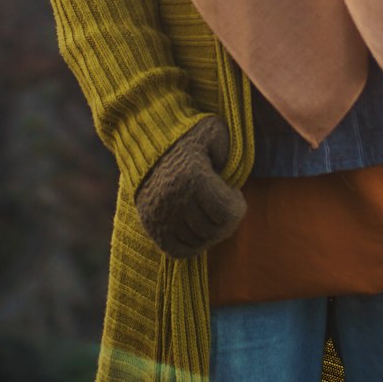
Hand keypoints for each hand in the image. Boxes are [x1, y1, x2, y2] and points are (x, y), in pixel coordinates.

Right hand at [135, 115, 246, 256]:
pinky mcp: (150, 224)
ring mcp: (160, 215)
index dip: (238, 207)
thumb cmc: (186, 134)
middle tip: (225, 205)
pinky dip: (192, 246)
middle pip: (213, 231)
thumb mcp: (212, 130)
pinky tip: (198, 229)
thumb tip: (231, 175)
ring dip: (210, 231)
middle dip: (226, 221)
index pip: (226, 214)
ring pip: (197, 242)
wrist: (144, 140)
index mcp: (193, 177)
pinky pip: (177, 251)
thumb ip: (228, 149)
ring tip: (210, 213)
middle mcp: (174, 200)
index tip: (234, 193)